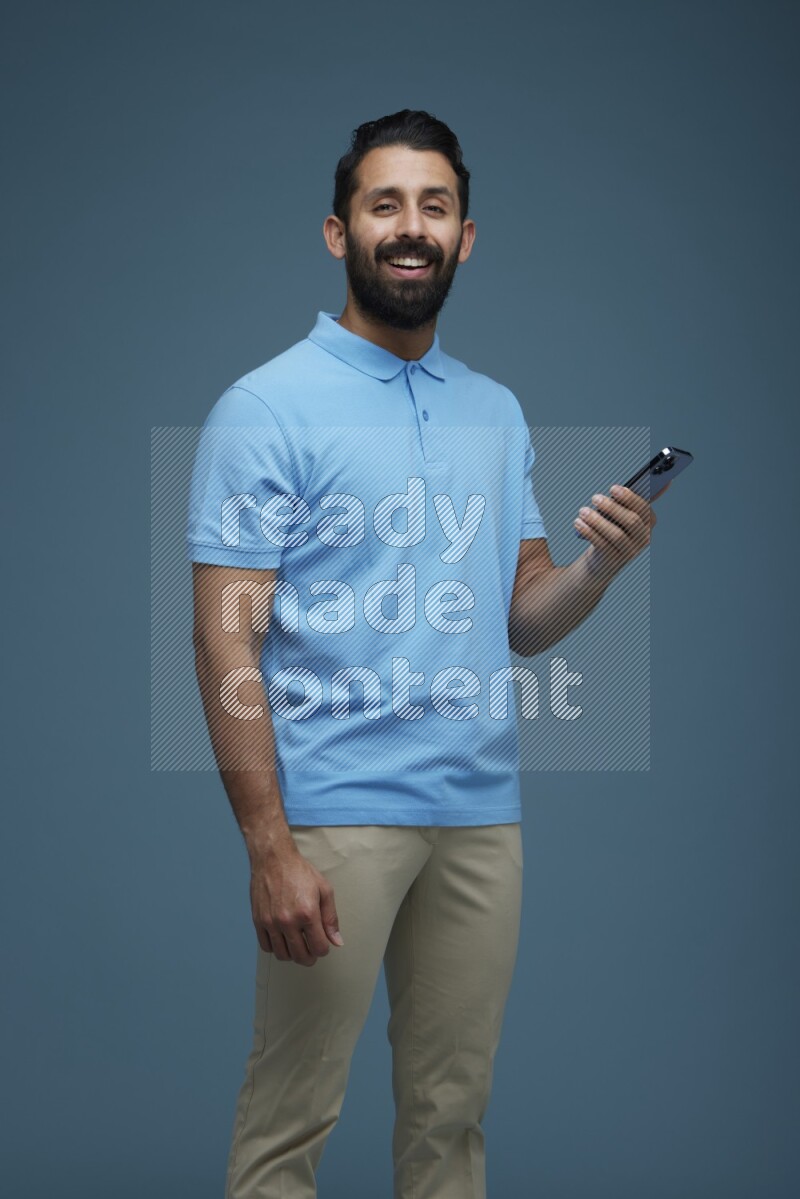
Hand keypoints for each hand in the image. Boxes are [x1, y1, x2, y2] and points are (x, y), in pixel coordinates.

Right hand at [249, 842, 343, 966]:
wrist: (273, 859)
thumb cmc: (299, 871)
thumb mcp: (324, 890)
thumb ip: (331, 918)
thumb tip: (336, 941)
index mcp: (307, 913)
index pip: (319, 948)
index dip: (324, 949)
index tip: (323, 944)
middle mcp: (288, 921)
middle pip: (300, 956)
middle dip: (310, 957)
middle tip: (311, 951)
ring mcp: (271, 922)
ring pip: (282, 955)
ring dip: (292, 955)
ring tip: (297, 945)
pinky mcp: (258, 921)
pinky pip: (266, 946)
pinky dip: (276, 948)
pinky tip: (282, 939)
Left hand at [574, 481, 666, 581]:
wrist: (603, 559)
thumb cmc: (613, 529)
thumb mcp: (622, 514)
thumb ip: (628, 499)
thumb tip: (632, 483)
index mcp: (649, 521)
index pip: (643, 508)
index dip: (629, 498)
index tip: (614, 488)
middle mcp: (643, 537)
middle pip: (631, 521)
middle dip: (612, 507)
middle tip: (595, 498)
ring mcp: (630, 550)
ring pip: (616, 534)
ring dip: (597, 520)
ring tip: (583, 511)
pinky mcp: (614, 559)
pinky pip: (602, 544)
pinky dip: (589, 532)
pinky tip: (579, 523)